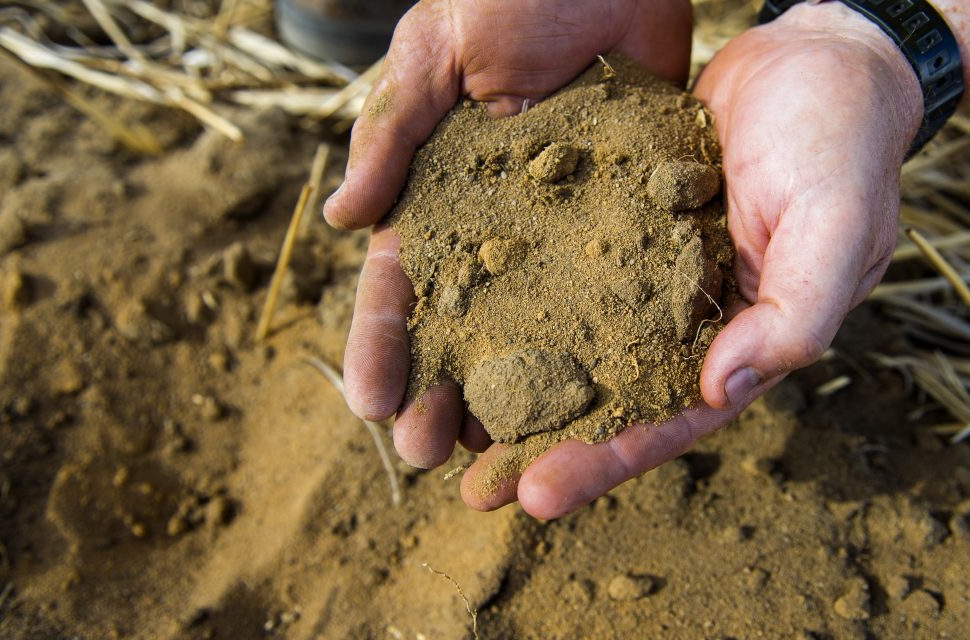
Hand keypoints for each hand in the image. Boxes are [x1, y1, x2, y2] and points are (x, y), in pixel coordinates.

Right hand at [323, 1, 692, 487]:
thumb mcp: (436, 52)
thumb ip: (393, 132)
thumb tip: (341, 221)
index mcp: (437, 188)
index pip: (399, 281)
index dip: (383, 343)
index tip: (373, 405)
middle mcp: (497, 222)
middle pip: (463, 323)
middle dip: (442, 387)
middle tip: (433, 452)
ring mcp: (563, 227)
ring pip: (534, 326)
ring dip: (516, 390)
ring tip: (505, 453)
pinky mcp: (628, 216)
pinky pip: (612, 291)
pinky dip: (599, 348)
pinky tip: (595, 400)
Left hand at [465, 1, 924, 517]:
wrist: (818, 56)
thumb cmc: (842, 141)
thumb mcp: (836, 224)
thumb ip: (795, 312)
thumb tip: (721, 390)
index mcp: (748, 339)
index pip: (673, 420)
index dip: (607, 460)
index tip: (536, 494)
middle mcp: (692, 318)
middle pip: (611, 397)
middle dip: (543, 444)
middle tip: (470, 488)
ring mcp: (650, 272)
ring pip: (576, 341)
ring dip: (518, 381)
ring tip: (445, 418)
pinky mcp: (619, 222)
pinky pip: (562, 270)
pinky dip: (517, 299)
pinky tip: (459, 317)